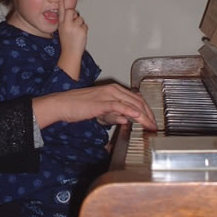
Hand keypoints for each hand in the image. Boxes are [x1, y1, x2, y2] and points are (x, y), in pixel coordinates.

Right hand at [33, 84, 157, 131]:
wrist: (62, 104)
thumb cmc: (78, 107)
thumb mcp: (100, 111)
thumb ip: (113, 114)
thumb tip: (125, 119)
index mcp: (113, 90)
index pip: (136, 99)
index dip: (147, 111)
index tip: (151, 121)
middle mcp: (113, 90)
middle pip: (138, 101)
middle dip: (149, 115)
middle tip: (154, 126)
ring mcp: (108, 95)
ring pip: (132, 104)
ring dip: (144, 116)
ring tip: (150, 126)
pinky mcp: (102, 102)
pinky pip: (120, 106)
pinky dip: (131, 112)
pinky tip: (138, 118)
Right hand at [57, 0, 86, 79]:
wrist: (70, 53)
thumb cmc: (67, 43)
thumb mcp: (62, 31)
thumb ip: (65, 22)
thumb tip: (73, 14)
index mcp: (61, 24)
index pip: (61, 11)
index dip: (61, 4)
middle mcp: (66, 24)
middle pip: (72, 11)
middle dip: (74, 14)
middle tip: (74, 22)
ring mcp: (74, 27)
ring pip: (80, 19)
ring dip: (80, 25)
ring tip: (76, 33)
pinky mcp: (81, 30)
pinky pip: (85, 25)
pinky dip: (84, 30)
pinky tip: (80, 36)